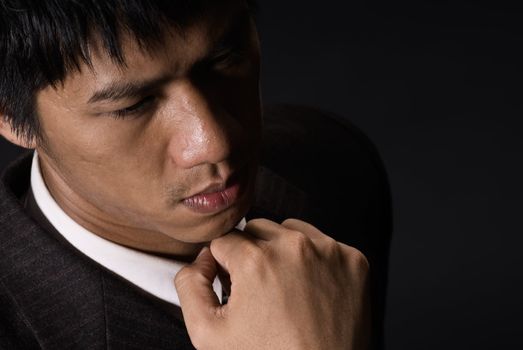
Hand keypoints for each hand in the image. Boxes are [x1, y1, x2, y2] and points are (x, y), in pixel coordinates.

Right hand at [174, 218, 370, 349]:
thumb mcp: (208, 334)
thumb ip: (190, 286)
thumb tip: (200, 259)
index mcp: (256, 260)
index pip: (224, 240)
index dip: (223, 264)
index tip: (233, 286)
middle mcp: (294, 246)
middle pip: (256, 230)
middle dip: (250, 254)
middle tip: (258, 290)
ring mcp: (329, 251)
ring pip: (290, 230)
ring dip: (281, 250)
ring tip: (284, 288)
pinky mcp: (354, 260)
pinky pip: (323, 243)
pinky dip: (314, 259)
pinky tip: (310, 289)